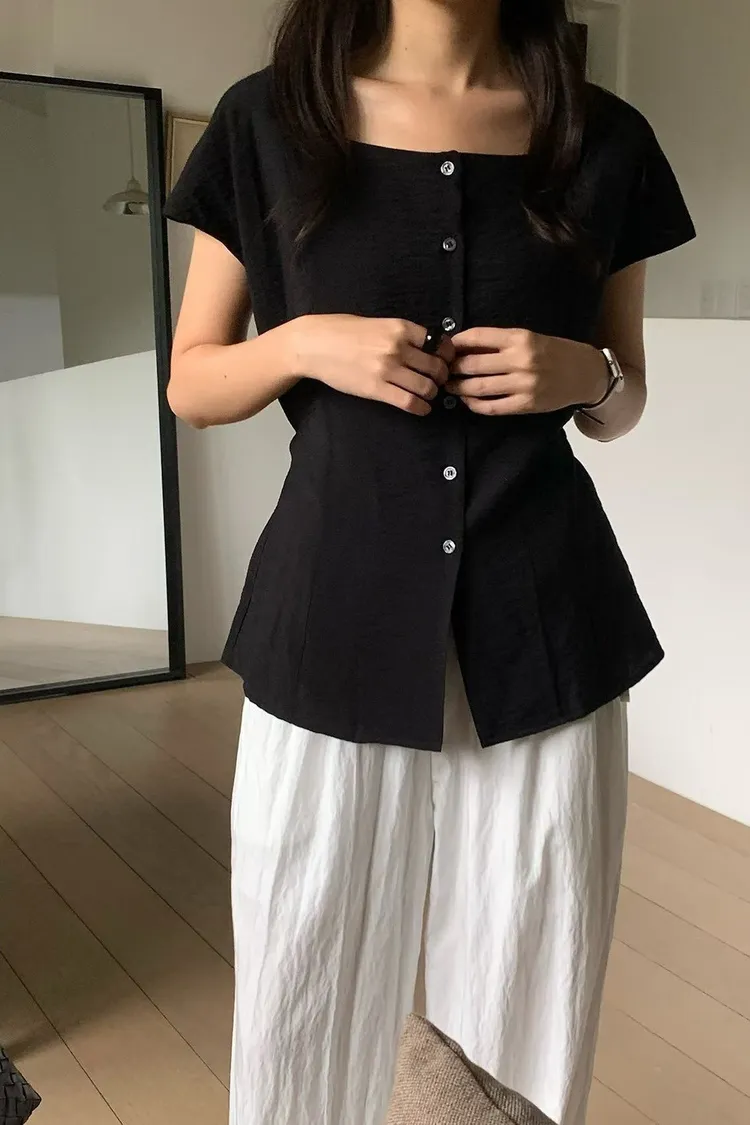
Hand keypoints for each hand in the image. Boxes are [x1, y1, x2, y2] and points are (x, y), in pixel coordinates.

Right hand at [288, 314, 454, 415]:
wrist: (314, 345)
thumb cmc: (341, 331)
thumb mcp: (377, 323)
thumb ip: (401, 334)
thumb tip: (424, 346)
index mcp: (400, 328)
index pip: (438, 343)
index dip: (446, 355)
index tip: (445, 361)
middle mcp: (398, 348)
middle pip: (436, 367)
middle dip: (441, 377)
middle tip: (437, 381)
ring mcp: (387, 370)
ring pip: (426, 387)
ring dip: (431, 393)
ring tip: (427, 394)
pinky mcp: (376, 390)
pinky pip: (409, 403)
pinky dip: (421, 408)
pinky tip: (421, 408)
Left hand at [445, 328, 608, 415]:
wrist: (584, 373)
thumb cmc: (554, 352)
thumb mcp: (529, 338)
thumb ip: (499, 343)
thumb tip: (463, 346)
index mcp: (520, 338)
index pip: (477, 337)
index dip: (456, 342)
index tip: (445, 347)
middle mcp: (521, 360)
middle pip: (472, 365)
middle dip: (452, 368)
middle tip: (442, 370)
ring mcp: (523, 385)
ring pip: (478, 388)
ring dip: (459, 388)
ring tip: (450, 386)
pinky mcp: (526, 405)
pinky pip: (492, 407)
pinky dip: (474, 405)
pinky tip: (468, 400)